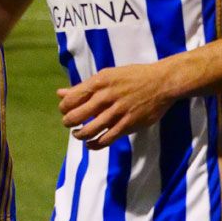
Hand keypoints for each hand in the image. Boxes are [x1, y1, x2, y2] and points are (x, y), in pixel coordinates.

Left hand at [57, 63, 176, 149]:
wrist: (161, 82)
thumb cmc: (133, 77)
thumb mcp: (107, 76)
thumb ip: (83, 87)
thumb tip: (60, 93)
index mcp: (99, 82)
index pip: (71, 99)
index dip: (64, 108)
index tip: (66, 110)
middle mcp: (106, 97)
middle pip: (76, 116)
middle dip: (68, 122)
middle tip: (69, 123)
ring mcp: (117, 112)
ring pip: (89, 130)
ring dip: (79, 134)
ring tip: (78, 134)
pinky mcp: (128, 124)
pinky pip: (105, 139)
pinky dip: (94, 144)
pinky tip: (91, 144)